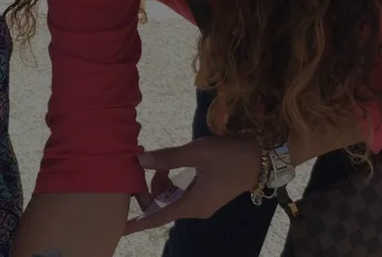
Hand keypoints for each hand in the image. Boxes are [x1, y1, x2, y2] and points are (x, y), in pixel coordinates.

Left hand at [124, 136, 261, 234]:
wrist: (262, 157)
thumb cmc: (231, 155)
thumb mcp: (197, 153)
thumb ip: (167, 158)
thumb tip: (140, 160)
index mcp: (193, 205)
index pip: (158, 217)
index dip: (138, 222)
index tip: (119, 228)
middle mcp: (196, 209)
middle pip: (161, 206)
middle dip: (148, 190)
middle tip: (142, 167)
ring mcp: (201, 202)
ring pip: (170, 198)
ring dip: (160, 182)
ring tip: (160, 162)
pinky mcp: (206, 193)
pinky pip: (179, 192)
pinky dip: (170, 181)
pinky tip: (169, 165)